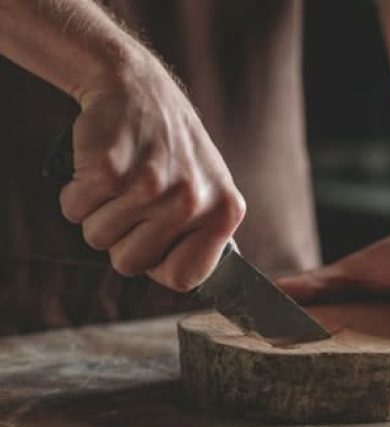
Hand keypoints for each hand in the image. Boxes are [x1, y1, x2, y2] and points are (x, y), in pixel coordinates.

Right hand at [59, 53, 244, 290]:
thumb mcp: (209, 190)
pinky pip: (74, 211)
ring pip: (98, 239)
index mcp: (223, 212)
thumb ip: (204, 236)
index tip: (155, 242)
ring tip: (120, 180)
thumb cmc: (173, 149)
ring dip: (98, 214)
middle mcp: (192, 201)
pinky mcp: (109, 170)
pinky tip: (100, 167)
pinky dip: (76, 194)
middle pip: (130, 264)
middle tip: (132, 203)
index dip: (159, 265)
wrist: (138, 88)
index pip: (184, 279)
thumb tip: (196, 283)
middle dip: (121, 240)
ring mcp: (151, 186)